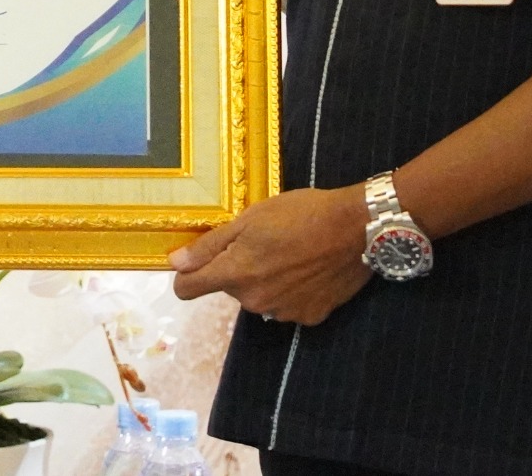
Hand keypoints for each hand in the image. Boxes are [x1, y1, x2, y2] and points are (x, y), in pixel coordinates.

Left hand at [168, 185, 367, 325]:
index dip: (188, 274)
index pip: (187, 289)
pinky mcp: (310, 318)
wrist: (357, 228)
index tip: (198, 262)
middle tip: (264, 242)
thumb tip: (175, 263)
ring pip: (259, 297)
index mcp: (235, 274)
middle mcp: (255, 302)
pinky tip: (309, 270)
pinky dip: (292, 291)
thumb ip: (209, 246)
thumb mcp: (250, 218)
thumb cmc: (301, 214)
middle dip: (239, 268)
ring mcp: (283, 313)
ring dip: (266, 280)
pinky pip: (288, 305)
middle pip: (230, 288)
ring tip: (291, 254)